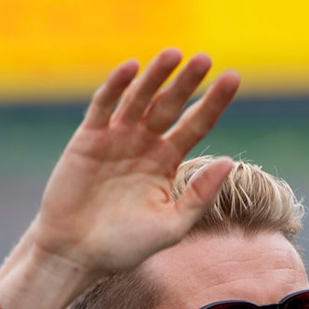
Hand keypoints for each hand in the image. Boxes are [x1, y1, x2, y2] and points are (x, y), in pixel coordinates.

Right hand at [0, 50, 241, 308]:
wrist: (76, 254)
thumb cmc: (124, 245)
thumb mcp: (171, 226)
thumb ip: (199, 196)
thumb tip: (229, 162)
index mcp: (167, 163)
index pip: (196, 125)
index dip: (214, 102)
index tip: (233, 78)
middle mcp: (144, 145)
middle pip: (170, 106)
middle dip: (187, 83)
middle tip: (205, 58)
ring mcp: (116, 139)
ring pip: (139, 99)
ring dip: (155, 76)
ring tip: (173, 54)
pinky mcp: (88, 139)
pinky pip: (103, 106)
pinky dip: (115, 86)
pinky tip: (131, 68)